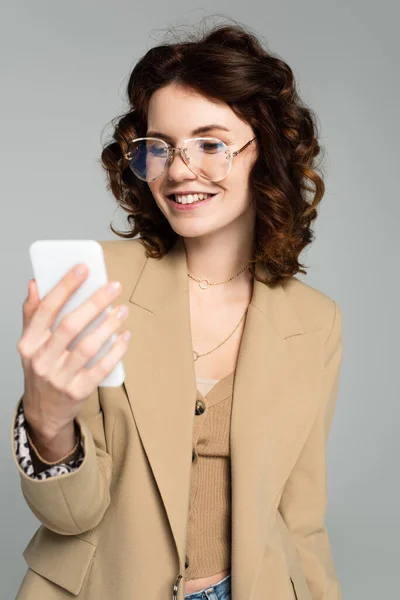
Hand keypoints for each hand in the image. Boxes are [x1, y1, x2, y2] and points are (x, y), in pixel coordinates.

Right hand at [17, 264, 129, 444]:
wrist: (44, 412)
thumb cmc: (41, 369)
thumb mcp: (31, 344)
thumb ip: (32, 314)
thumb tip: (35, 283)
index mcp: (28, 344)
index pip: (46, 309)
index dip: (65, 286)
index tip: (83, 268)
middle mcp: (41, 361)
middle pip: (70, 325)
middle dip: (94, 302)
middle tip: (114, 286)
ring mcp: (59, 378)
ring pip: (87, 346)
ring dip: (108, 325)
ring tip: (122, 310)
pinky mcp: (78, 392)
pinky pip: (101, 368)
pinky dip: (116, 350)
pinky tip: (125, 336)